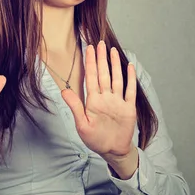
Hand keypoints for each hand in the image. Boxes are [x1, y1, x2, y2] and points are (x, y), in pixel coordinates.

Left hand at [61, 41, 136, 158]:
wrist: (112, 151)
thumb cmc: (95, 139)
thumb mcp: (82, 125)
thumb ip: (75, 107)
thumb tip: (64, 91)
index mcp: (93, 101)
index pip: (91, 77)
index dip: (90, 63)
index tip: (88, 49)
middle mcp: (106, 98)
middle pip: (103, 74)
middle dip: (101, 58)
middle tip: (100, 43)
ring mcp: (118, 102)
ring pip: (116, 79)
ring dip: (115, 65)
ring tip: (113, 51)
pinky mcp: (128, 108)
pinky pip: (130, 91)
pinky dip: (130, 79)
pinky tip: (129, 67)